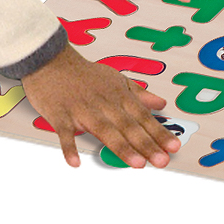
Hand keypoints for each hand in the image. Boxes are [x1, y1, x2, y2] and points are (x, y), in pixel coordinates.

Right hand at [22, 45, 178, 167]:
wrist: (49, 59)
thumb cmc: (83, 74)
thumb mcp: (115, 78)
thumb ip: (138, 93)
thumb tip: (161, 102)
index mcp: (117, 95)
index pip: (142, 116)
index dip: (158, 132)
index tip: (174, 147)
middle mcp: (103, 103)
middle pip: (128, 126)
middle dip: (146, 144)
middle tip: (162, 161)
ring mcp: (81, 109)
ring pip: (104, 130)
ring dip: (121, 147)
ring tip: (137, 164)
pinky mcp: (59, 114)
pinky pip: (64, 133)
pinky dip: (69, 147)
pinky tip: (75, 163)